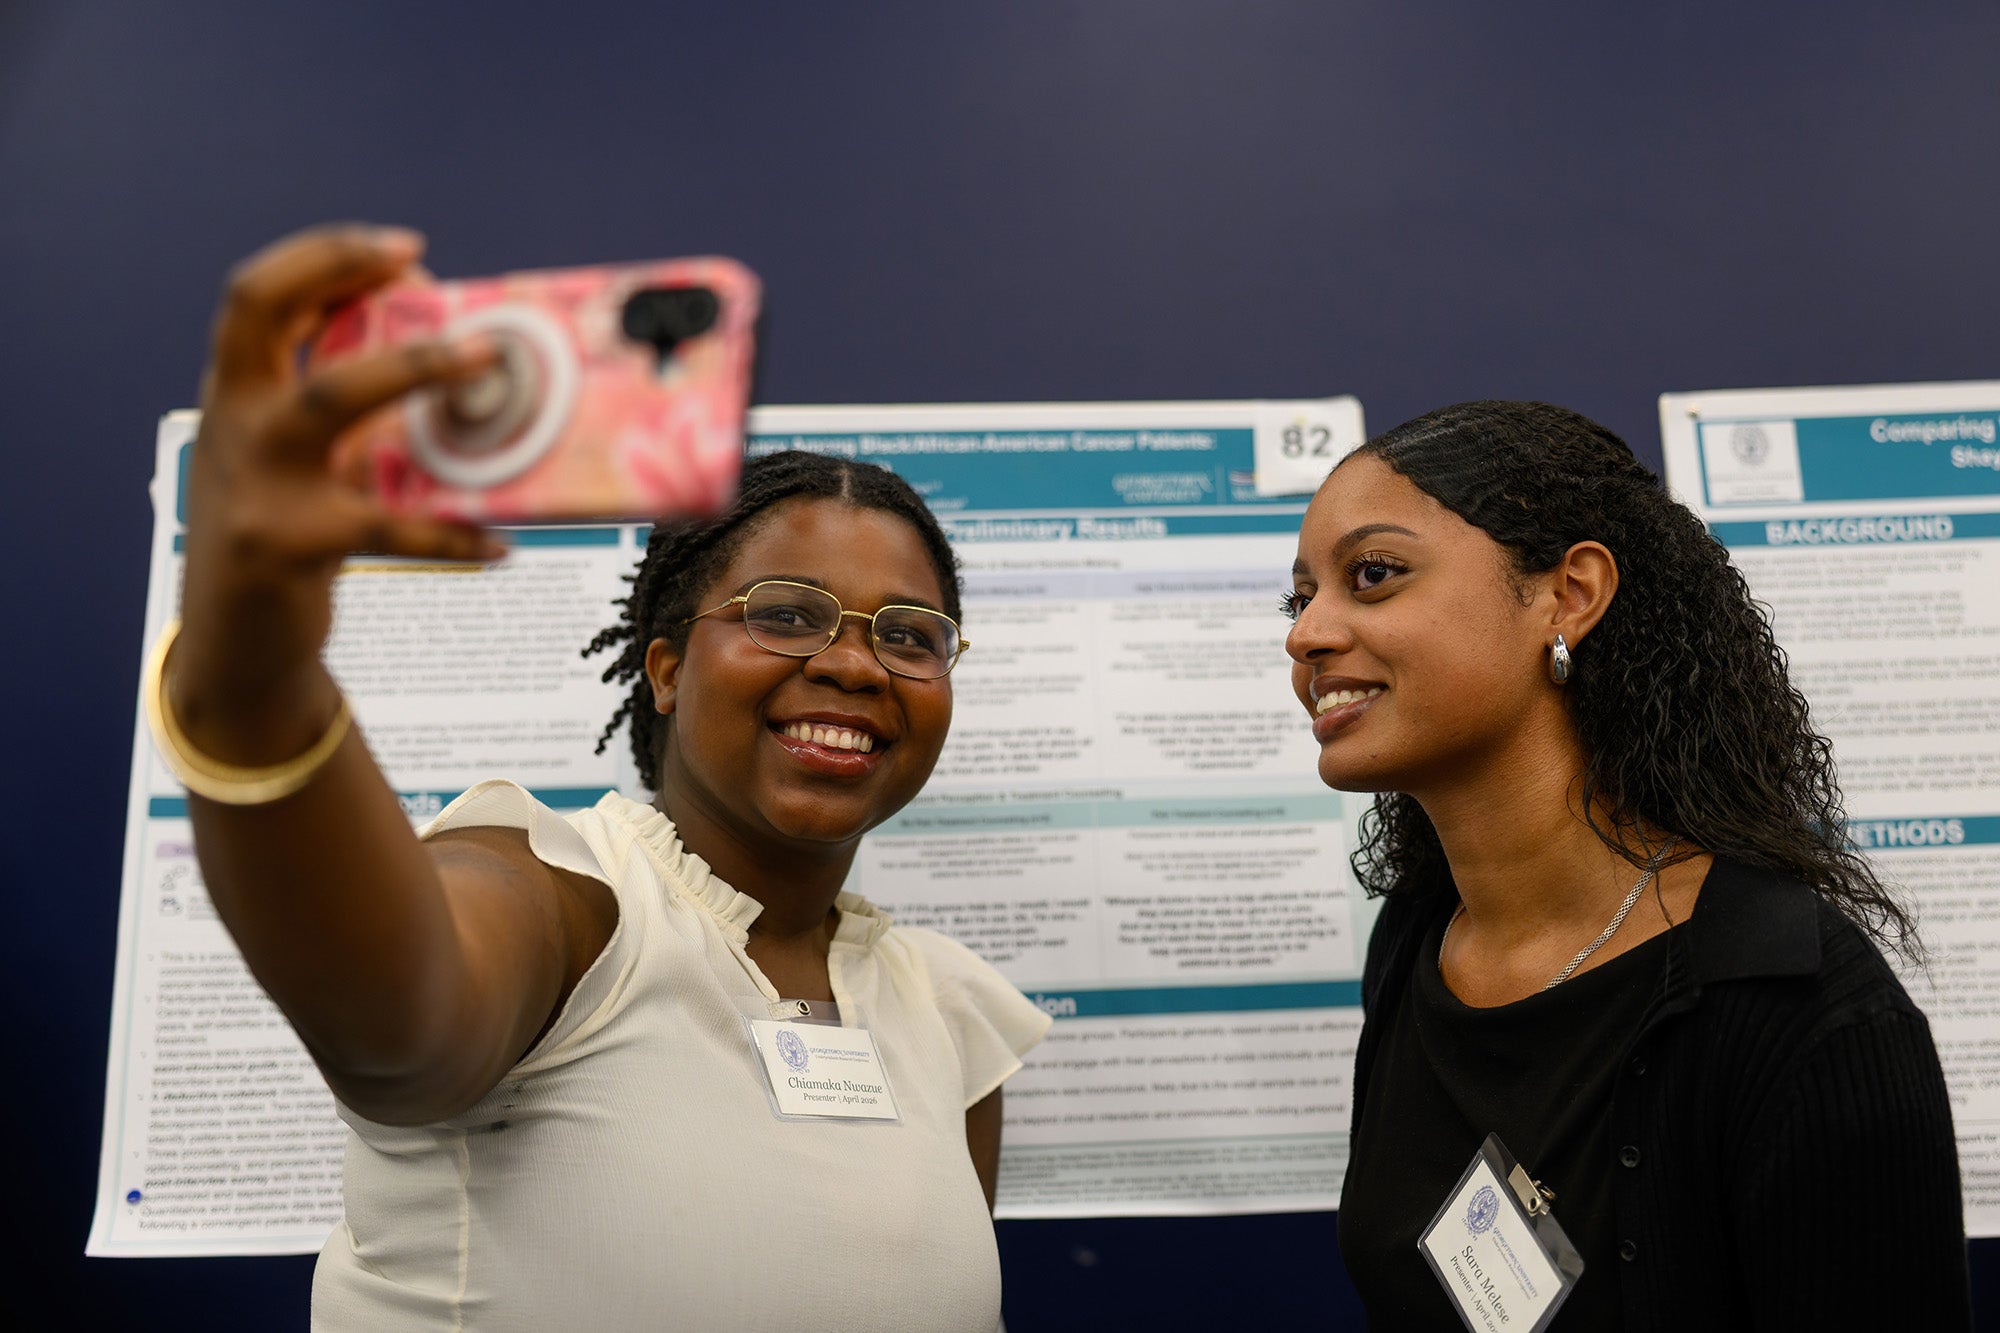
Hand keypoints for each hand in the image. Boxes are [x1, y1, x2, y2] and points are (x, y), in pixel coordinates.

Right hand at [177, 224, 502, 697]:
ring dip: (415, 368)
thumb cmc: (287, 533)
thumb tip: (449, 357)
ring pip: (331, 396)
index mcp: (238, 394)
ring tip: (488, 362)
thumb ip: (344, 408)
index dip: (324, 257)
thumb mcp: (301, 459)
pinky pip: (387, 528)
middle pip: (262, 310)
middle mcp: (236, 422)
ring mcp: (256, 479)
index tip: (403, 249)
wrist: (237, 645)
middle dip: (339, 269)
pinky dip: (452, 536)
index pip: (259, 295)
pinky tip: (499, 545)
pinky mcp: (286, 544)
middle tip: (423, 267)